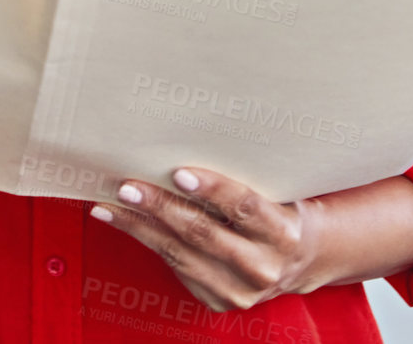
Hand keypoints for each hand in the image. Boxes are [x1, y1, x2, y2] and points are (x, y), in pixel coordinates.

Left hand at [90, 168, 412, 311]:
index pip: (245, 207)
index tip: (179, 172)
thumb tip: (207, 113)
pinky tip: (123, 221)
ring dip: (141, 227)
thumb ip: (250, 164)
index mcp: (285, 233)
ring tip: (111, 203)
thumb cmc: (283, 204)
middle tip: (128, 184)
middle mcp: (263, 267)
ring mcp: (240, 291)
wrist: (300, 257)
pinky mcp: (219, 300)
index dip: (213, 190)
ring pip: (181, 255)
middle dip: (161, 207)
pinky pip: (177, 267)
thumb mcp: (279, 184)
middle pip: (204, 233)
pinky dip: (147, 242)